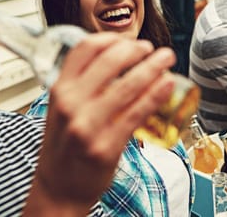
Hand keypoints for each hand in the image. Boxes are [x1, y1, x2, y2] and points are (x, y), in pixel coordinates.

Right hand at [25, 33, 175, 214]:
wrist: (59, 187)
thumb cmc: (64, 146)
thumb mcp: (63, 108)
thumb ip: (83, 85)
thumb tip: (120, 62)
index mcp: (59, 89)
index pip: (85, 49)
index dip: (111, 38)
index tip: (128, 40)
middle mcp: (71, 103)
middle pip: (110, 61)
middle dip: (137, 49)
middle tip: (152, 49)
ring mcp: (88, 125)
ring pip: (128, 85)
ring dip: (154, 67)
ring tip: (166, 60)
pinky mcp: (106, 146)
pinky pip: (137, 113)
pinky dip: (156, 95)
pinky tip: (168, 85)